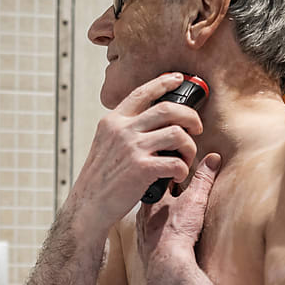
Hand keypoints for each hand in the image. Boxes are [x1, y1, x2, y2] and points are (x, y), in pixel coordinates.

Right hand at [68, 73, 202, 233]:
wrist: (88, 205)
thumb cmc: (99, 179)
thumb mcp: (105, 144)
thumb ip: (123, 129)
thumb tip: (149, 120)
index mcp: (113, 121)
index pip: (142, 92)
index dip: (163, 82)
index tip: (178, 79)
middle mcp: (122, 130)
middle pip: (168, 109)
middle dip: (190, 116)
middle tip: (197, 128)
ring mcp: (132, 148)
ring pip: (177, 134)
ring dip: (189, 146)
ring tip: (186, 157)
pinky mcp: (142, 168)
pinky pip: (176, 162)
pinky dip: (183, 169)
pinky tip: (178, 176)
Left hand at [136, 152, 220, 275]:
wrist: (166, 264)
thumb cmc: (177, 231)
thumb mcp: (194, 200)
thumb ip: (203, 178)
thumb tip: (213, 159)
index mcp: (151, 199)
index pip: (158, 179)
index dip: (170, 175)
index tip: (180, 174)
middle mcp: (142, 215)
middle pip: (155, 200)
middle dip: (166, 196)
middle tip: (179, 194)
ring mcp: (142, 233)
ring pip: (151, 219)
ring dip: (162, 216)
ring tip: (174, 216)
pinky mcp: (146, 250)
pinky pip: (152, 238)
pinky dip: (160, 235)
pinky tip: (167, 237)